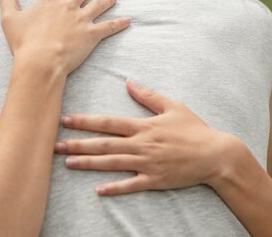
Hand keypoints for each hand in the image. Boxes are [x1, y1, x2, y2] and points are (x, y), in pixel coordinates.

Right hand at [0, 0, 130, 75]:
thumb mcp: (9, 19)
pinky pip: (109, 26)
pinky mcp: (92, 34)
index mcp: (49, 1)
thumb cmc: (24, 42)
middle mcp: (68, 6)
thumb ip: (7, 0)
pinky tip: (128, 20)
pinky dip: (119, 23)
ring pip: (98, 5)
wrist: (41, 61)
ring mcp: (82, 19)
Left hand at [55, 78, 234, 194]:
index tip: (66, 120)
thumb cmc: (194, 129)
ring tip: (68, 163)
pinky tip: (98, 190)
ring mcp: (147, 163)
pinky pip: (131, 185)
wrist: (216, 155)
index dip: (85, 121)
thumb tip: (128, 81)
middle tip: (55, 145)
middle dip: (78, 143)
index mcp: (143, 126)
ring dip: (89, 163)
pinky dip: (115, 188)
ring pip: (112, 164)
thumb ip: (148, 96)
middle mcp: (141, 144)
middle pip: (104, 144)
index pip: (108, 122)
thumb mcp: (172, 106)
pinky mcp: (155, 180)